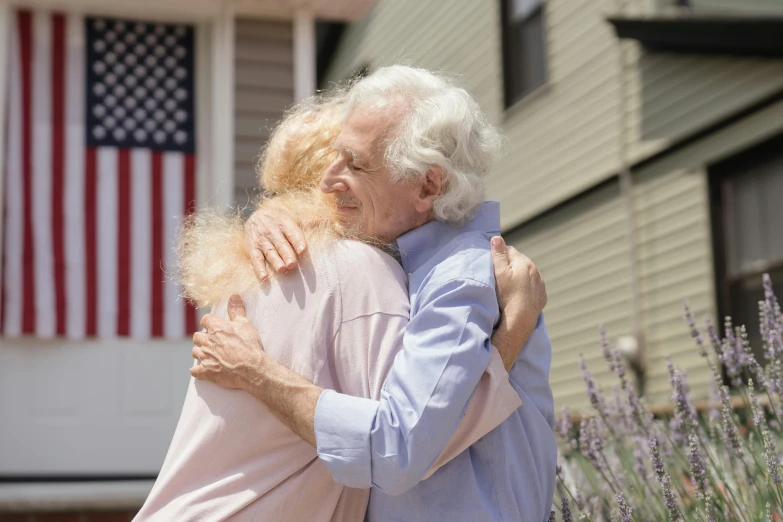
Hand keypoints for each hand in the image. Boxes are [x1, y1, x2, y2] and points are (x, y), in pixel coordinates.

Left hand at [191, 295, 265, 389]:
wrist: (252, 368)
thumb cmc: (249, 345)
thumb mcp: (245, 324)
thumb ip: (236, 309)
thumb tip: (234, 295)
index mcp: (216, 328)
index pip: (205, 320)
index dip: (209, 322)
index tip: (213, 325)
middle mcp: (207, 341)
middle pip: (197, 336)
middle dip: (203, 338)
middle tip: (212, 341)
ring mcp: (205, 357)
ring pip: (195, 352)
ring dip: (200, 352)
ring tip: (209, 354)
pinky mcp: (206, 371)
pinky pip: (194, 371)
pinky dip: (197, 370)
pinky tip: (202, 370)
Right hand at [244, 207, 306, 279]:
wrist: (254, 216)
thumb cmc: (280, 221)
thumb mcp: (292, 217)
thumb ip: (309, 221)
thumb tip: (328, 220)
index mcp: (284, 222)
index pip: (292, 232)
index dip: (297, 240)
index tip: (303, 250)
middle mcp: (271, 230)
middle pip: (280, 243)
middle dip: (286, 254)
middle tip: (293, 264)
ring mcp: (261, 240)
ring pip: (269, 251)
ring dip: (275, 261)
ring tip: (282, 270)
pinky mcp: (251, 248)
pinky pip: (255, 258)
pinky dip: (258, 268)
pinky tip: (264, 277)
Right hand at [490, 236, 545, 369]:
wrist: (520, 320)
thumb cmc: (507, 296)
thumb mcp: (499, 274)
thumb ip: (498, 255)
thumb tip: (497, 238)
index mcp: (524, 262)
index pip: (509, 250)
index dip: (499, 255)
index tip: (492, 263)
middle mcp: (535, 270)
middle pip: (519, 260)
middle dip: (510, 264)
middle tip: (499, 275)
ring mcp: (540, 283)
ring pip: (527, 273)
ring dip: (518, 274)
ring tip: (508, 285)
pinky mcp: (541, 295)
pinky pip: (532, 285)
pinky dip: (526, 286)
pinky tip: (518, 293)